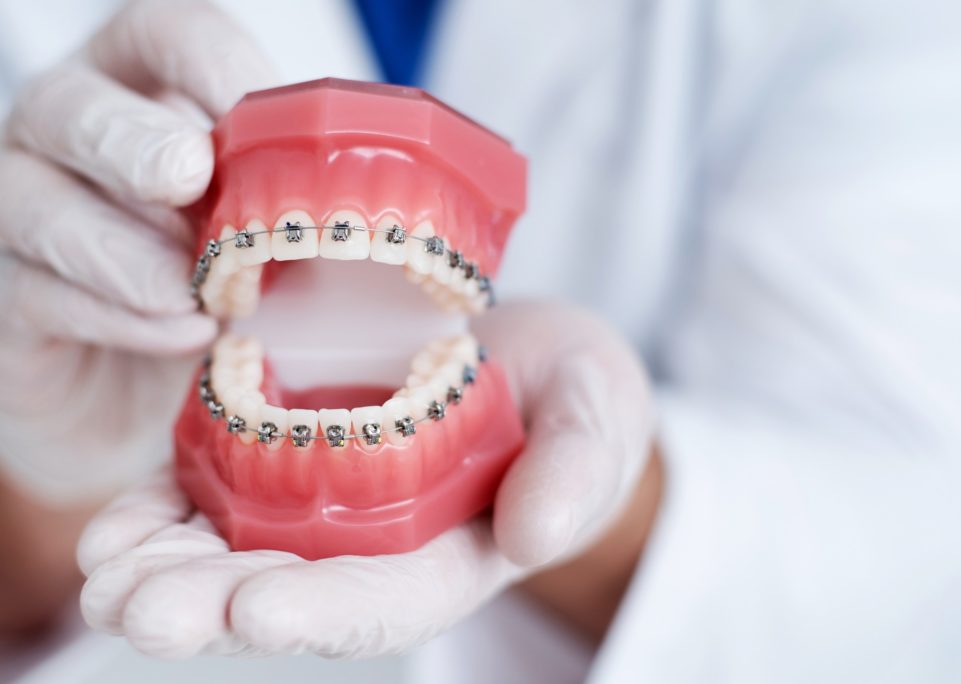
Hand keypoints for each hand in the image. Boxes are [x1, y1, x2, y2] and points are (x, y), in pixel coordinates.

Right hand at [0, 0, 276, 500]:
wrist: (155, 403)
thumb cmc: (234, 299)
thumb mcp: (288, 240)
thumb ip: (323, 205)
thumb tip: (439, 204)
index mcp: (152, 98)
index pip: (165, 38)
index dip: (208, 59)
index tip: (256, 104)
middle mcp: (75, 142)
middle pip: (74, 106)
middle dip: (133, 140)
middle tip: (188, 175)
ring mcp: (29, 215)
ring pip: (38, 202)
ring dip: (123, 249)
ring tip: (195, 292)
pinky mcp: (12, 299)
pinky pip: (38, 292)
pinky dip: (116, 316)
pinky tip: (182, 334)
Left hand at [77, 301, 655, 657]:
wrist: (534, 362)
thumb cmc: (577, 400)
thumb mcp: (597, 422)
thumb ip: (576, 472)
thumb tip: (538, 536)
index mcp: (453, 553)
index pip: (386, 598)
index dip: (324, 611)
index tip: (256, 611)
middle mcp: (378, 544)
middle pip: (291, 588)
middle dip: (211, 606)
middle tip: (136, 609)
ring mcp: (329, 500)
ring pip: (238, 548)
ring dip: (165, 568)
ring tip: (101, 578)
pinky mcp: (295, 447)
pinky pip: (220, 488)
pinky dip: (164, 510)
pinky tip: (113, 530)